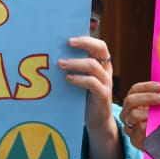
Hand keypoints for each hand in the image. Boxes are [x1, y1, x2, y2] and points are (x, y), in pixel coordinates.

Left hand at [59, 36, 119, 158]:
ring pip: (93, 66)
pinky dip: (79, 79)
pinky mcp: (103, 95)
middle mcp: (105, 70)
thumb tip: (53, 53)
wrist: (96, 120)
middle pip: (101, 49)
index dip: (86, 38)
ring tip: (60, 64)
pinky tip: (68, 79)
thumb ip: (73, 67)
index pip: (99, 45)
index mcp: (101, 63)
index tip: (69, 38)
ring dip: (75, 63)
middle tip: (68, 43)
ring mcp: (106, 82)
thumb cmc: (84, 96)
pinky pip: (92, 83)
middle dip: (85, 43)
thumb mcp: (80, 78)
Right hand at [120, 81, 159, 151]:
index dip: (147, 86)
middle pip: (131, 100)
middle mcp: (127, 114)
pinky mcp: (134, 140)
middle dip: (148, 97)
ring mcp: (129, 127)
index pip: (135, 90)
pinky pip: (140, 129)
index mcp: (133, 103)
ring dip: (149, 111)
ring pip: (133, 115)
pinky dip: (151, 125)